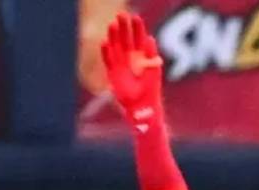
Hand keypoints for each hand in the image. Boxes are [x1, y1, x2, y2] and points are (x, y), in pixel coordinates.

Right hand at [99, 12, 164, 129]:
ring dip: (114, 36)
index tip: (136, 17)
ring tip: (112, 24)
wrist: (142, 106)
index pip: (139, 38)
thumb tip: (151, 39)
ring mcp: (120, 63)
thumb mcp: (153, 71)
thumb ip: (151, 56)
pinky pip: (108, 60)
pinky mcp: (112, 72)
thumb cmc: (151, 89)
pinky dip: (106, 52)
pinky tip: (104, 43)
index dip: (137, 27)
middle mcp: (130, 57)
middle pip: (125, 38)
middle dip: (124, 27)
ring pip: (115, 46)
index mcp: (142, 55)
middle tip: (121, 14)